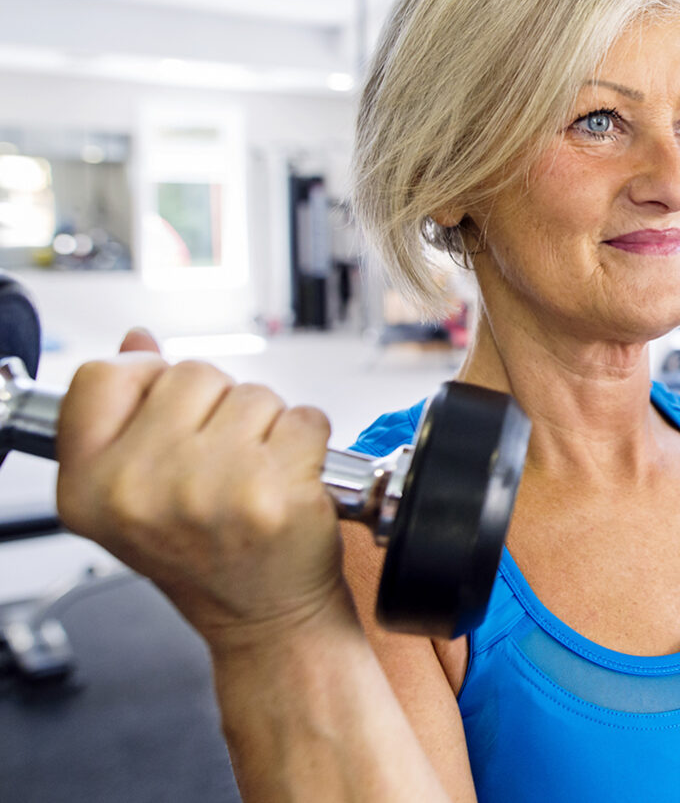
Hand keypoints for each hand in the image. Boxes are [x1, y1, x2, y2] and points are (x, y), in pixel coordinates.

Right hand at [54, 329, 346, 649]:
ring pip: (255, 393)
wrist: (264, 616)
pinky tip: (289, 482)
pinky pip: (305, 417)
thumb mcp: (138, 493)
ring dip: (267, 425)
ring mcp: (210, 489)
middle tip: (221, 462)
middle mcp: (141, 488)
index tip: (170, 408)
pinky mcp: (274, 492)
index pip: (102, 377)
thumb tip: (138, 342)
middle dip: (219, 405)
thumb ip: (127, 414)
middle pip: (191, 374)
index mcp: (90, 486)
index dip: (146, 378)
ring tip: (255, 476)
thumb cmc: (206, 555)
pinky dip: (309, 441)